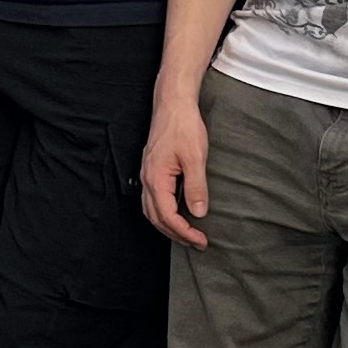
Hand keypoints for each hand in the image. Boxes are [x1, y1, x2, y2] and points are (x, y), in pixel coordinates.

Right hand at [139, 84, 209, 244]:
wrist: (172, 104)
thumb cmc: (183, 126)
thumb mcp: (195, 157)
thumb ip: (196, 187)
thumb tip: (198, 213)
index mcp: (156, 179)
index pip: (168, 217)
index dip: (185, 232)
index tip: (201, 240)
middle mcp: (147, 180)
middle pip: (156, 218)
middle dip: (176, 234)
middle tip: (197, 243)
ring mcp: (147, 175)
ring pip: (151, 211)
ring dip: (168, 226)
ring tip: (187, 234)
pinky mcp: (151, 170)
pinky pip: (152, 200)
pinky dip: (163, 213)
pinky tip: (176, 213)